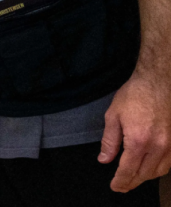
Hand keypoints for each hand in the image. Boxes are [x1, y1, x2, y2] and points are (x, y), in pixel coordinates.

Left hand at [99, 68, 170, 191]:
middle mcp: (158, 146)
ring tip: (134, 178)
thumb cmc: (134, 95)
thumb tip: (104, 159)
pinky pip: (169, 162)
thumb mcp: (113, 116)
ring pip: (159, 171)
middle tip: (122, 186)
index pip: (129, 169)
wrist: (158, 82)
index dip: (121, 181)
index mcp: (139, 140)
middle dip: (132, 182)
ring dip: (146, 177)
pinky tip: (150, 167)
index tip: (115, 186)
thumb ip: (109, 141)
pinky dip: (158, 169)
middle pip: (145, 174)